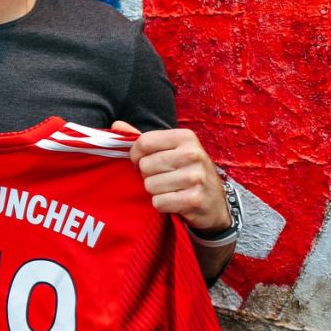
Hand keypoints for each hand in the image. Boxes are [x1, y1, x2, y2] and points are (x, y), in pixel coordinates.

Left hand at [112, 121, 230, 234]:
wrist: (214, 202)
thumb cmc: (186, 171)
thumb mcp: (170, 150)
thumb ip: (143, 139)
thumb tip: (116, 125)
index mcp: (185, 137)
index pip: (143, 142)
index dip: (136, 155)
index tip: (142, 161)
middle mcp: (193, 154)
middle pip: (145, 165)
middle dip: (147, 175)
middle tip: (162, 178)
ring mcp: (195, 177)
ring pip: (150, 185)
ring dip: (155, 191)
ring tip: (170, 189)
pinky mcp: (194, 199)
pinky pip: (159, 202)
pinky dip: (162, 205)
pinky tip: (174, 201)